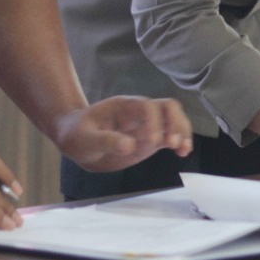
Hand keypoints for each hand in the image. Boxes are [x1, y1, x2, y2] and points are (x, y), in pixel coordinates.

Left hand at [54, 95, 192, 171]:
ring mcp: (147, 125)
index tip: (150, 142)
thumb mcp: (85, 139)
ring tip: (183, 150)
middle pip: (168, 107)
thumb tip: (130, 145)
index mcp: (123, 106)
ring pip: (174, 118)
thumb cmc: (78, 135)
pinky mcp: (150, 139)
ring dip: (182, 132)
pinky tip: (182, 153)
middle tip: (172, 144)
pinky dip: (180, 142)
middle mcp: (139, 113)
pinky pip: (170, 135)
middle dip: (175, 123)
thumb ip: (105, 140)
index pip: (148, 106)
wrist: (76, 141)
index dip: (153, 122)